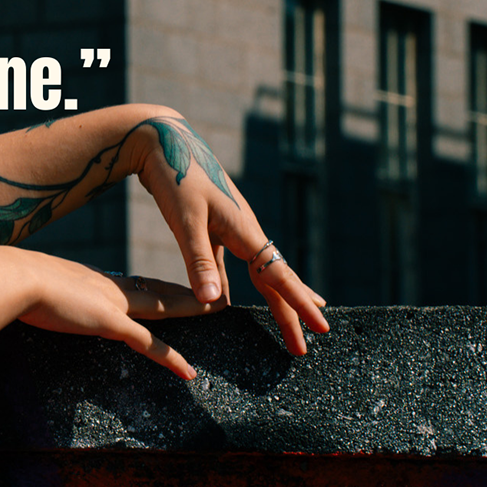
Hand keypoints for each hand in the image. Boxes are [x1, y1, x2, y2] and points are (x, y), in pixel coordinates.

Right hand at [16, 254, 218, 379]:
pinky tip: (188, 372)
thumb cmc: (10, 281)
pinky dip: (170, 358)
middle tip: (211, 291)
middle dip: (185, 291)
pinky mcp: (109, 322)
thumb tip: (23, 298)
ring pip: (163, 307)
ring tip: (218, 309)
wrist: (12, 277)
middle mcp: (107, 287)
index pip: (132, 283)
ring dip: (192, 308)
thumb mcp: (29, 284)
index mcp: (90, 278)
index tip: (169, 285)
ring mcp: (112, 304)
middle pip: (156, 289)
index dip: (153, 285)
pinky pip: (148, 344)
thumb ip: (38, 293)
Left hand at [131, 116, 330, 354]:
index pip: (279, 275)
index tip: (322, 327)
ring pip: (260, 271)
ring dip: (275, 298)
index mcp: (244, 230)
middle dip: (291, 312)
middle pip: (275, 279)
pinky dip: (246, 283)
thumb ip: (198, 261)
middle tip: (304, 346)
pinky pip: (238, 263)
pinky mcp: (216, 226)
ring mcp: (233, 228)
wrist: (164, 140)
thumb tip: (214, 304)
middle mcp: (245, 230)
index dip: (299, 303)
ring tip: (294, 319)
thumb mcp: (185, 220)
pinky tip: (240, 298)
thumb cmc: (175, 176)